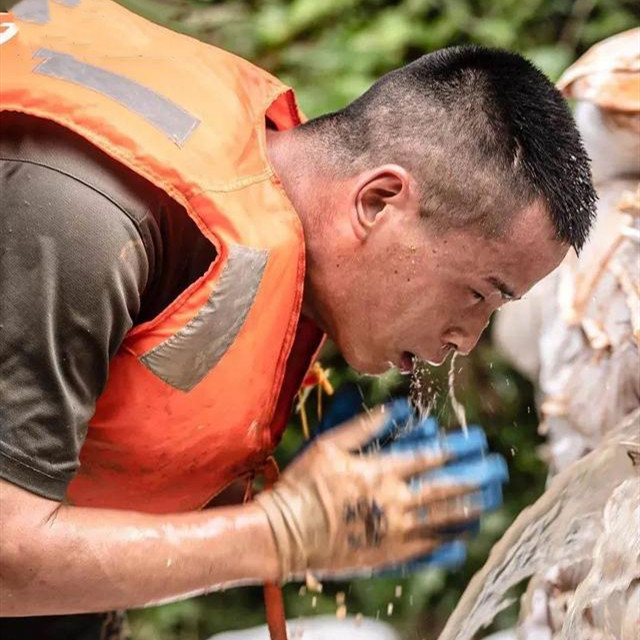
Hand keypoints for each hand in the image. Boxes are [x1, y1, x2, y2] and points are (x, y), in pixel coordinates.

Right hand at [255, 400, 504, 580]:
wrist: (284, 534)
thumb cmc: (304, 485)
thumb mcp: (329, 445)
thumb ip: (365, 426)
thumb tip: (399, 409)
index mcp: (381, 472)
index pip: (431, 457)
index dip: (458, 447)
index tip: (479, 439)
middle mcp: (394, 502)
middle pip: (447, 488)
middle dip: (477, 476)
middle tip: (499, 468)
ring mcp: (394, 533)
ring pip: (444, 520)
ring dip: (472, 507)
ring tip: (492, 499)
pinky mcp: (388, 556)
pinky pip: (427, 551)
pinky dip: (449, 544)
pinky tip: (464, 538)